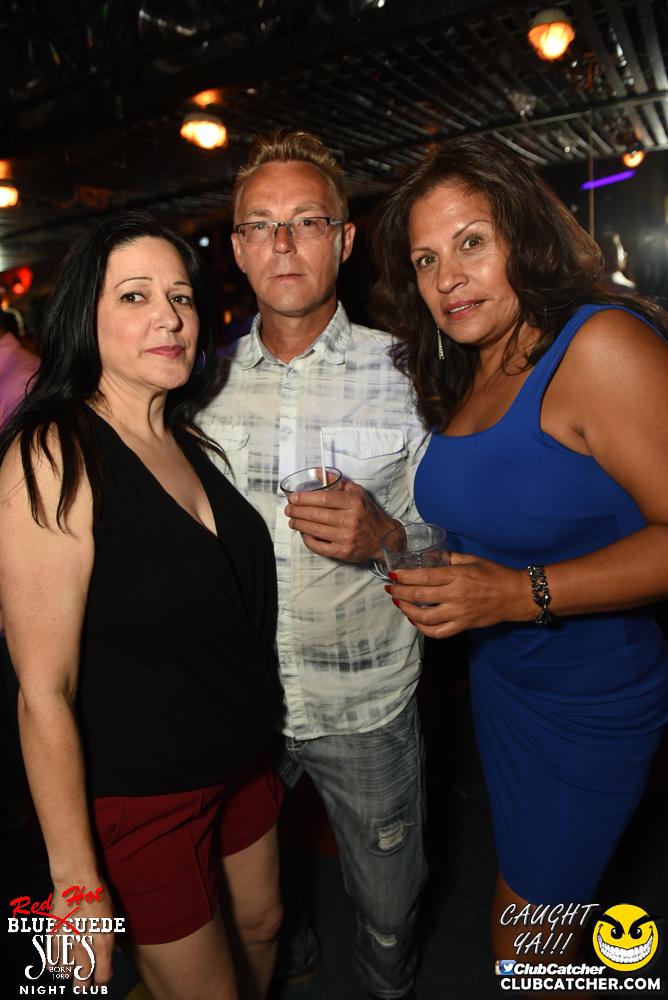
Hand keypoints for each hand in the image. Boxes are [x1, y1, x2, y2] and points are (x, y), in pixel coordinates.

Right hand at [49, 876, 114, 985]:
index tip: (101, 977)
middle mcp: (84, 949)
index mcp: (103, 944)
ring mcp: (66, 945)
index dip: (103, 980)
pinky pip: (51, 964)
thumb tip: (103, 957)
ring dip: (69, 971)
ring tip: (73, 961)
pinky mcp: (52, 940)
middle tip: (85, 978)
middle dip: (84, 985)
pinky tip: (62, 955)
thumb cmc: (98, 896)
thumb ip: (107, 942)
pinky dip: (56, 963)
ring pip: (65, 975)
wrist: (77, 882)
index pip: (103, 979)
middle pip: (81, 985)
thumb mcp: (112, 919)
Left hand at [284, 478, 399, 561]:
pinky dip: (308, 540)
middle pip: (316, 515)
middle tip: (289, 509)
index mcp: (354, 503)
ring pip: (315, 530)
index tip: (294, 497)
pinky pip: (320, 546)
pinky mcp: (344, 552)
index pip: (324, 499)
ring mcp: (347, 538)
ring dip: (299, 524)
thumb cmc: (368, 514)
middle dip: (298, 511)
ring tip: (292, 520)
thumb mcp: (358, 493)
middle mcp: (351, 520)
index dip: (305, 498)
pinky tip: (304, 533)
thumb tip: (319, 472)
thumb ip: (338, 483)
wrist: (383, 538)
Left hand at [386, 552, 529, 637]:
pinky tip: (415, 621)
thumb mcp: (472, 560)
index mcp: (458, 575)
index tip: (393, 575)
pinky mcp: (464, 626)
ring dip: (407, 611)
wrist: (517, 596)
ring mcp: (459, 613)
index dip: (405, 577)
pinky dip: (423, 629)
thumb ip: (450, 558)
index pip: (424, 576)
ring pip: (425, 617)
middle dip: (399, 593)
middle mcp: (456, 595)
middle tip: (390, 589)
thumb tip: (431, 556)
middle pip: (419, 596)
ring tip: (399, 604)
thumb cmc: (496, 575)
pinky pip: (438, 632)